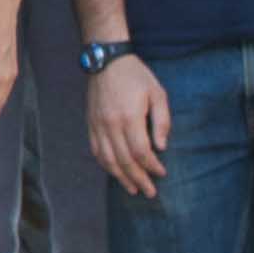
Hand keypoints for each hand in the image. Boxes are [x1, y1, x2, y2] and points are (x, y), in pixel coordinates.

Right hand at [87, 56, 170, 200]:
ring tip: (133, 189)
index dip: (152, 166)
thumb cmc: (135, 75)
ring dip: (121, 177)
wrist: (106, 60)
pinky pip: (97, 151)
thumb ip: (162, 121)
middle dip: (139, 179)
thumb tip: (161, 147)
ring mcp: (98, 125)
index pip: (140, 151)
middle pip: (124, 160)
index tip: (162, 173)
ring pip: (109, 160)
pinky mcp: (91, 124)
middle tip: (150, 192)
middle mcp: (110, 124)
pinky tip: (115, 173)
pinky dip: (106, 165)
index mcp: (129, 116)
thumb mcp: (157, 93)